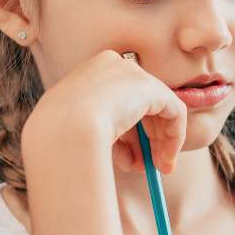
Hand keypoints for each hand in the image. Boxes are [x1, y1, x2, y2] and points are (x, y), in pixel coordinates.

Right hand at [22, 50, 186, 174]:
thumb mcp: (80, 133)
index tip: (132, 158)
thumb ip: (107, 135)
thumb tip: (127, 153)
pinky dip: (174, 137)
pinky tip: (166, 160)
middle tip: (148, 165)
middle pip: (141, 103)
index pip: (117, 102)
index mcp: (88, 74)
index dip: (128, 133)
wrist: (63, 129)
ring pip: (159, 109)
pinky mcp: (150, 87)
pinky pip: (174, 112)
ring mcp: (131, 73)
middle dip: (148, 138)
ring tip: (156, 169)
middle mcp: (111, 66)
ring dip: (160, 142)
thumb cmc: (60, 137)